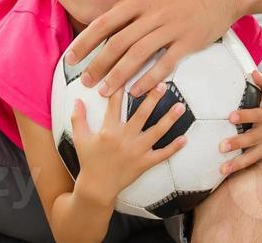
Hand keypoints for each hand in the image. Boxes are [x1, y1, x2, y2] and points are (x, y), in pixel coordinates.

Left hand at [63, 0, 241, 98]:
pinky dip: (148, 80)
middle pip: (117, 42)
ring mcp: (171, 27)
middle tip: (85, 81)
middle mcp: (152, 12)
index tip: (72, 57)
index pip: (105, 22)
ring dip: (118, 76)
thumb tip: (111, 18)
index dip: (85, 42)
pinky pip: (164, 64)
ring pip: (137, 56)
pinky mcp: (188, 42)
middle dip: (97, 64)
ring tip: (105, 91)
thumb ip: (134, 1)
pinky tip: (136, 91)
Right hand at [69, 82, 188, 206]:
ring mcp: (136, 151)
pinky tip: (184, 138)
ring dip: (169, 119)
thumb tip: (77, 99)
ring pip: (156, 132)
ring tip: (180, 106)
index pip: (115, 103)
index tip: (128, 73)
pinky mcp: (144, 164)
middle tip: (162, 84)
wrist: (97, 188)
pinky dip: (174, 148)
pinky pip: (162, 155)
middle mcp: (125, 138)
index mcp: (108, 130)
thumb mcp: (80, 138)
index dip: (120, 87)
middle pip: (142, 114)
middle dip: (153, 98)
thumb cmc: (88, 161)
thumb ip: (78, 118)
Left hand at [220, 69, 261, 175]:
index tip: (231, 116)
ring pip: (252, 156)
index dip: (245, 116)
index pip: (257, 116)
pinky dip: (239, 168)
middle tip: (222, 146)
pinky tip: (225, 173)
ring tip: (222, 169)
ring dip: (237, 163)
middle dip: (238, 143)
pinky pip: (251, 163)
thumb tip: (255, 72)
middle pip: (252, 139)